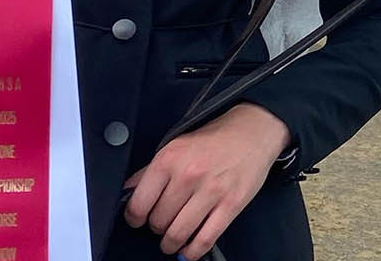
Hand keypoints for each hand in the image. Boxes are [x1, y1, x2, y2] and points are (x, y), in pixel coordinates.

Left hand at [123, 102, 291, 256]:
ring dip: (170, 243)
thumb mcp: (176, 146)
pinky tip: (188, 249)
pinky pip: (205, 239)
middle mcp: (188, 175)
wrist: (251, 132)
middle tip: (161, 223)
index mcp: (169, 159)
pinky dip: (192, 251)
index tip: (137, 219)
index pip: (139, 203)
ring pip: (178, 234)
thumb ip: (151, 170)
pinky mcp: (230, 205)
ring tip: (171, 240)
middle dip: (156, 227)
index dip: (134, 218)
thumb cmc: (214, 139)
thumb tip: (129, 192)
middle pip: (158, 221)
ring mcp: (211, 191)